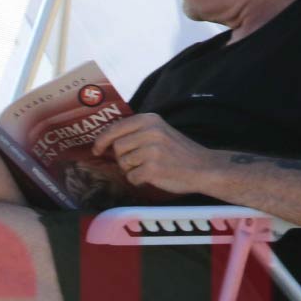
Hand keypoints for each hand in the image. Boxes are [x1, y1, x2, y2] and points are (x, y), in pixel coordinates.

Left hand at [91, 113, 216, 195]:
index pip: (115, 128)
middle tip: (138, 162)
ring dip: (132, 170)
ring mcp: (151, 150)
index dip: (102, 140)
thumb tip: (107, 141)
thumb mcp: (160, 131)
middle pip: (117, 147)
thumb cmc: (179, 152)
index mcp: (149, 120)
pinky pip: (132, 177)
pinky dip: (139, 180)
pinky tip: (154, 177)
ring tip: (150, 168)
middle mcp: (149, 132)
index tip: (96, 149)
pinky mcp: (152, 168)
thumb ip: (137, 132)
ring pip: (123, 163)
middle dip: (123, 158)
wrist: (204, 167)